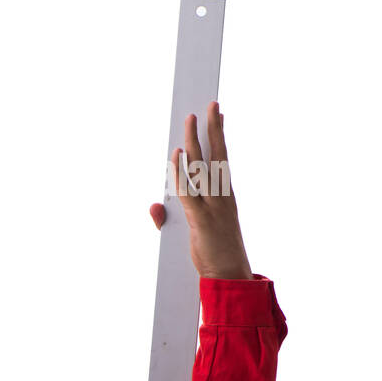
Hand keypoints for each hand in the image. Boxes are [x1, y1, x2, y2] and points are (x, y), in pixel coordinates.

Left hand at [148, 101, 253, 279]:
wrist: (228, 276)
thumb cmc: (214, 253)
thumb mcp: (193, 231)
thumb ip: (170, 216)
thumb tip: (153, 205)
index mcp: (225, 196)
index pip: (223, 159)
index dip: (219, 135)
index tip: (218, 114)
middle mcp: (222, 196)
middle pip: (216, 155)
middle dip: (212, 128)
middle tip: (210, 105)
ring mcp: (213, 206)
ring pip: (202, 167)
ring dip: (194, 142)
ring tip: (190, 120)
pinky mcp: (200, 219)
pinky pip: (188, 190)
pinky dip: (181, 172)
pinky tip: (177, 155)